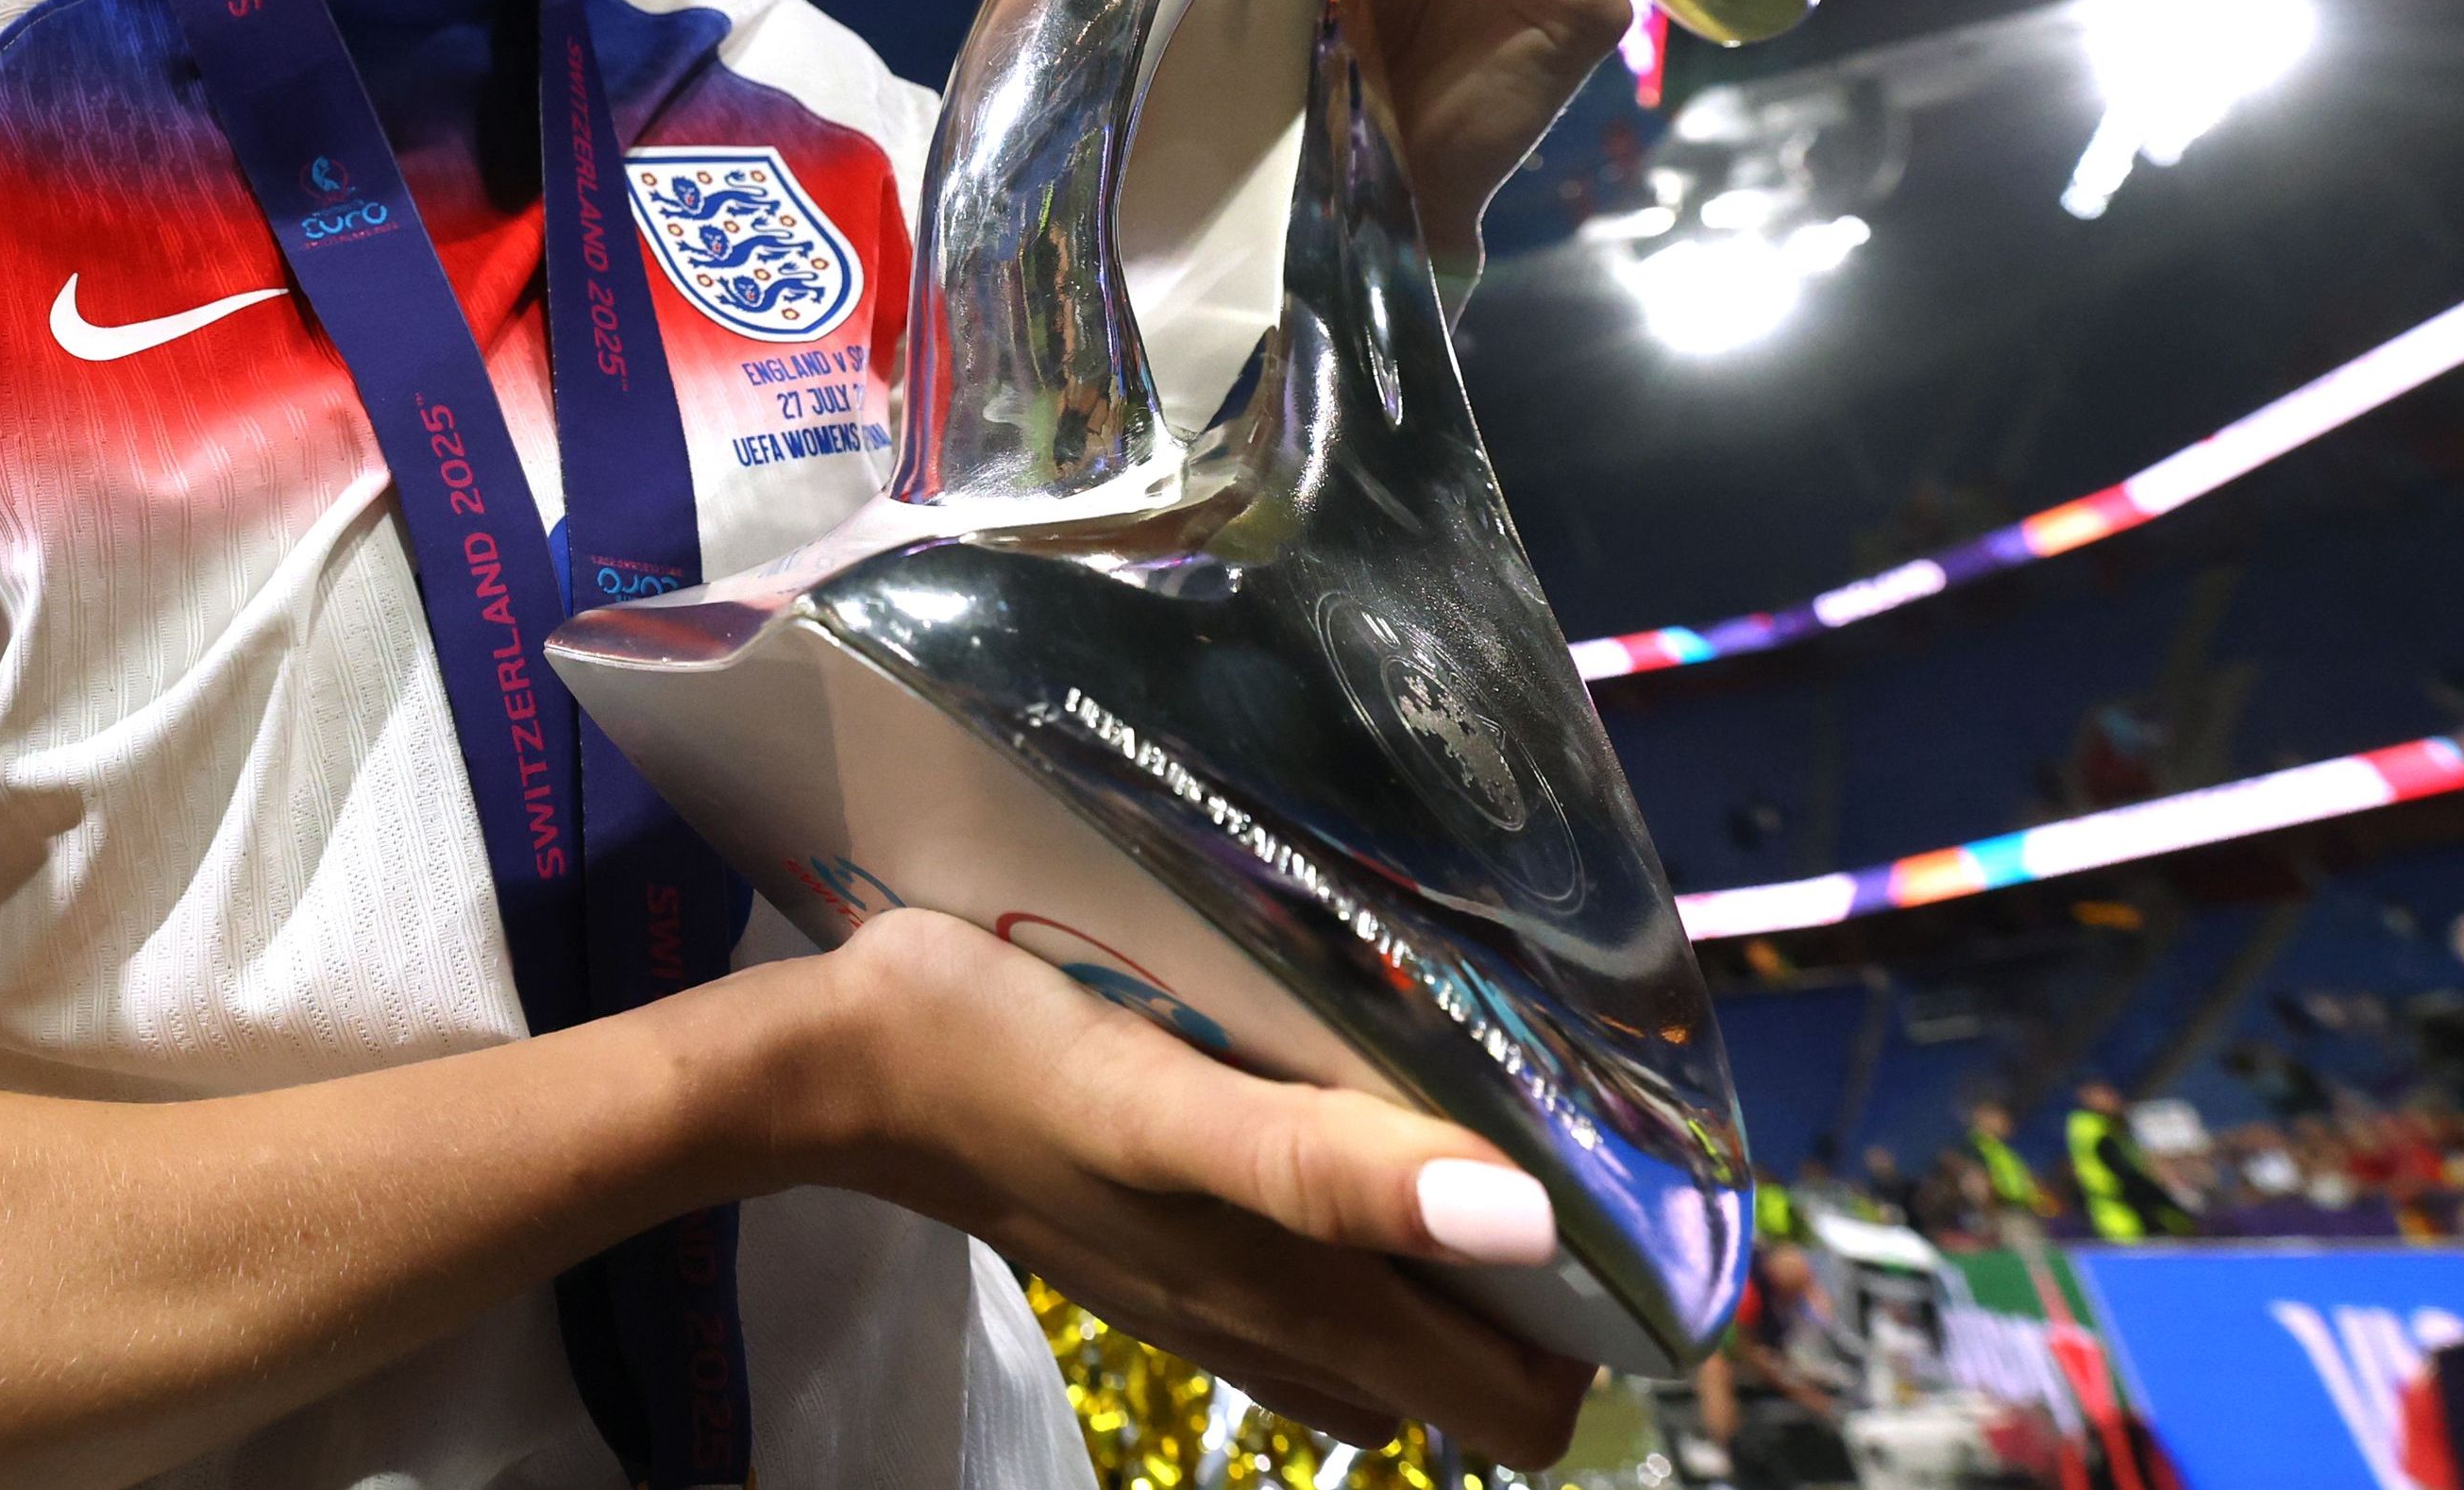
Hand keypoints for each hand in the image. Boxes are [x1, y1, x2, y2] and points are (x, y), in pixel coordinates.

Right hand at [787, 910, 1594, 1465]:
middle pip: (1470, 1379)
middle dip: (1542, 1298)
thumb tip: (1519, 1219)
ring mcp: (1219, 1308)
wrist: (846, 1067)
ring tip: (1472, 1142)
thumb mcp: (1169, 1103)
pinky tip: (1353, 1144)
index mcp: (1304, 1308)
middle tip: (1557, 1150)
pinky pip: (1317, 1300)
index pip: (1520, 1406)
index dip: (1593, 1333)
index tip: (1617, 1213)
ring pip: (1395, 1345)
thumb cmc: (1006, 1056)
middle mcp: (1278, 1334)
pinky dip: (1369, 1249)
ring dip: (1457, 1275)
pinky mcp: (1172, 1260)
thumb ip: (1332, 1167)